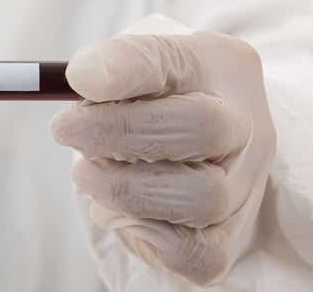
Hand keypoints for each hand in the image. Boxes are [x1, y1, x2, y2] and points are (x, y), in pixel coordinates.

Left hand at [50, 32, 275, 285]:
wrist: (203, 146)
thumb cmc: (161, 98)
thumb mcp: (140, 64)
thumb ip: (113, 64)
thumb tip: (83, 76)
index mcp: (219, 63)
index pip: (172, 57)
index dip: (123, 67)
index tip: (79, 77)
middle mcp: (247, 122)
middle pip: (201, 127)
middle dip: (117, 132)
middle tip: (65, 129)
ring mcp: (247, 183)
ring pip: (201, 197)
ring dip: (125, 188)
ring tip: (88, 173)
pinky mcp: (230, 236)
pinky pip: (198, 254)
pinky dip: (149, 235)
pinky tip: (125, 211)